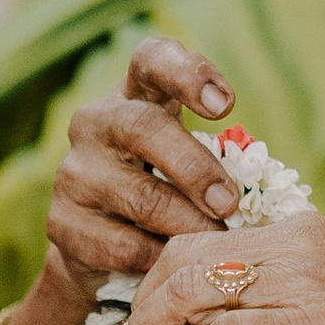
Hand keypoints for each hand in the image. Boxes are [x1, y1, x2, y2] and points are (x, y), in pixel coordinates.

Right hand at [40, 34, 247, 308]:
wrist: (101, 251)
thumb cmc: (169, 193)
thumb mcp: (193, 163)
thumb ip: (221, 160)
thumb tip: (262, 194)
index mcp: (135, 95)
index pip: (153, 60)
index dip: (188, 73)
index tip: (225, 105)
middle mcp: (96, 123)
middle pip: (145, 128)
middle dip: (196, 168)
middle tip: (230, 204)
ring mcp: (74, 172)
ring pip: (140, 196)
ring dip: (188, 224)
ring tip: (218, 243)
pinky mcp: (62, 223)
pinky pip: (122, 245)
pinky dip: (159, 259)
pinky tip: (177, 265)